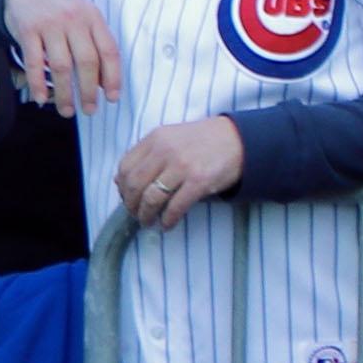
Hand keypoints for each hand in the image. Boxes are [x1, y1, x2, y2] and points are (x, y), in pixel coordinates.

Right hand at [2, 0, 123, 117]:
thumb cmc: (61, 7)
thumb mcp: (85, 16)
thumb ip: (96, 43)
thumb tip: (105, 83)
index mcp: (93, 18)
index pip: (109, 51)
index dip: (113, 78)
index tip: (113, 98)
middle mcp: (74, 20)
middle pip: (86, 61)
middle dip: (89, 91)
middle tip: (90, 110)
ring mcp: (50, 24)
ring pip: (61, 66)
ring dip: (65, 93)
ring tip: (67, 110)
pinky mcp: (27, 30)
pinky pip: (34, 62)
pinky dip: (38, 83)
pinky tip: (41, 98)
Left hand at [110, 116, 244, 231]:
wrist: (240, 139)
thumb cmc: (204, 140)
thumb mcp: (171, 138)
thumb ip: (149, 154)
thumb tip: (122, 182)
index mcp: (156, 138)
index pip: (125, 167)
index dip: (122, 188)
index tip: (127, 198)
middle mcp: (165, 151)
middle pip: (134, 185)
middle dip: (131, 205)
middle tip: (136, 215)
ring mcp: (182, 166)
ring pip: (151, 198)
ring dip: (146, 215)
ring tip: (149, 222)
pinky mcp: (199, 181)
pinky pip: (175, 206)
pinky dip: (168, 219)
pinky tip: (167, 224)